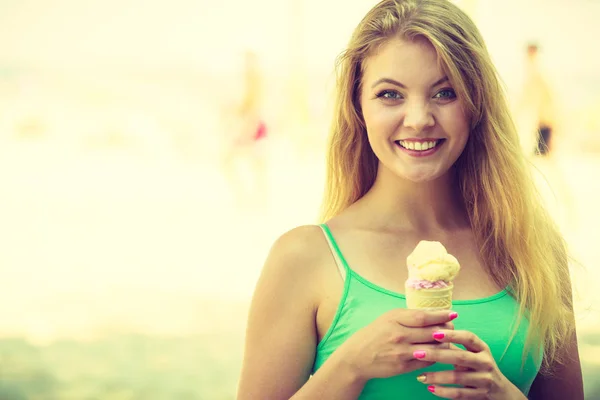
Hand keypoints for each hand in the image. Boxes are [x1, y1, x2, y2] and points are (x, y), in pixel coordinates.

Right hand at [334, 309, 457, 381]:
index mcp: (395, 320)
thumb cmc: (374, 334)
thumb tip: (432, 313)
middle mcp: (399, 335)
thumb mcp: (388, 318)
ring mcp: (402, 353)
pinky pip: (427, 361)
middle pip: (432, 332)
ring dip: (444, 344)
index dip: (441, 315)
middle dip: (447, 329)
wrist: (357, 357)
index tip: (452, 313)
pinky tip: (438, 352)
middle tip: (453, 327)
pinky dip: (435, 356)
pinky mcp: (403, 367)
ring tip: (448, 340)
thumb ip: (408, 316)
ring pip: (433, 348)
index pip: (424, 317)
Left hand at [413, 329, 526, 398]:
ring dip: (436, 376)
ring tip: (419, 376)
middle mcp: (485, 363)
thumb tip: (429, 330)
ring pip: (458, 377)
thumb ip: (454, 345)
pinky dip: (444, 391)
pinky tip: (430, 388)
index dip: (452, 335)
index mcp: (482, 348)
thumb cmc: (478, 367)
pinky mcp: (480, 395)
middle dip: (437, 355)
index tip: (434, 332)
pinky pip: (459, 394)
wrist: (501, 392)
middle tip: (418, 353)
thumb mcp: (472, 354)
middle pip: (460, 357)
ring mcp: (484, 380)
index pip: (468, 338)